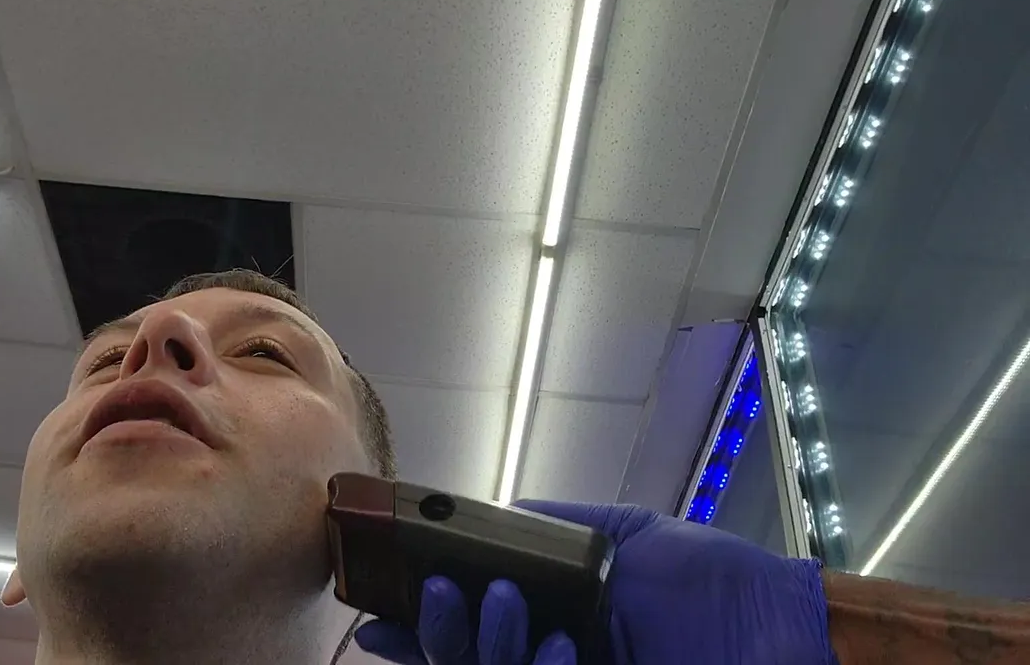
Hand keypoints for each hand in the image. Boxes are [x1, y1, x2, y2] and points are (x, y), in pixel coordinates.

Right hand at [354, 502, 832, 664]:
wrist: (786, 627)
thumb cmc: (717, 583)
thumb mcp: (628, 534)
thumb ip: (559, 530)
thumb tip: (494, 519)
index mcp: (555, 624)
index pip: (474, 633)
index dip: (426, 630)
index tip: (383, 616)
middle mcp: (559, 660)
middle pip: (472, 664)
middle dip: (443, 635)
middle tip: (441, 595)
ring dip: (486, 649)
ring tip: (501, 603)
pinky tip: (560, 645)